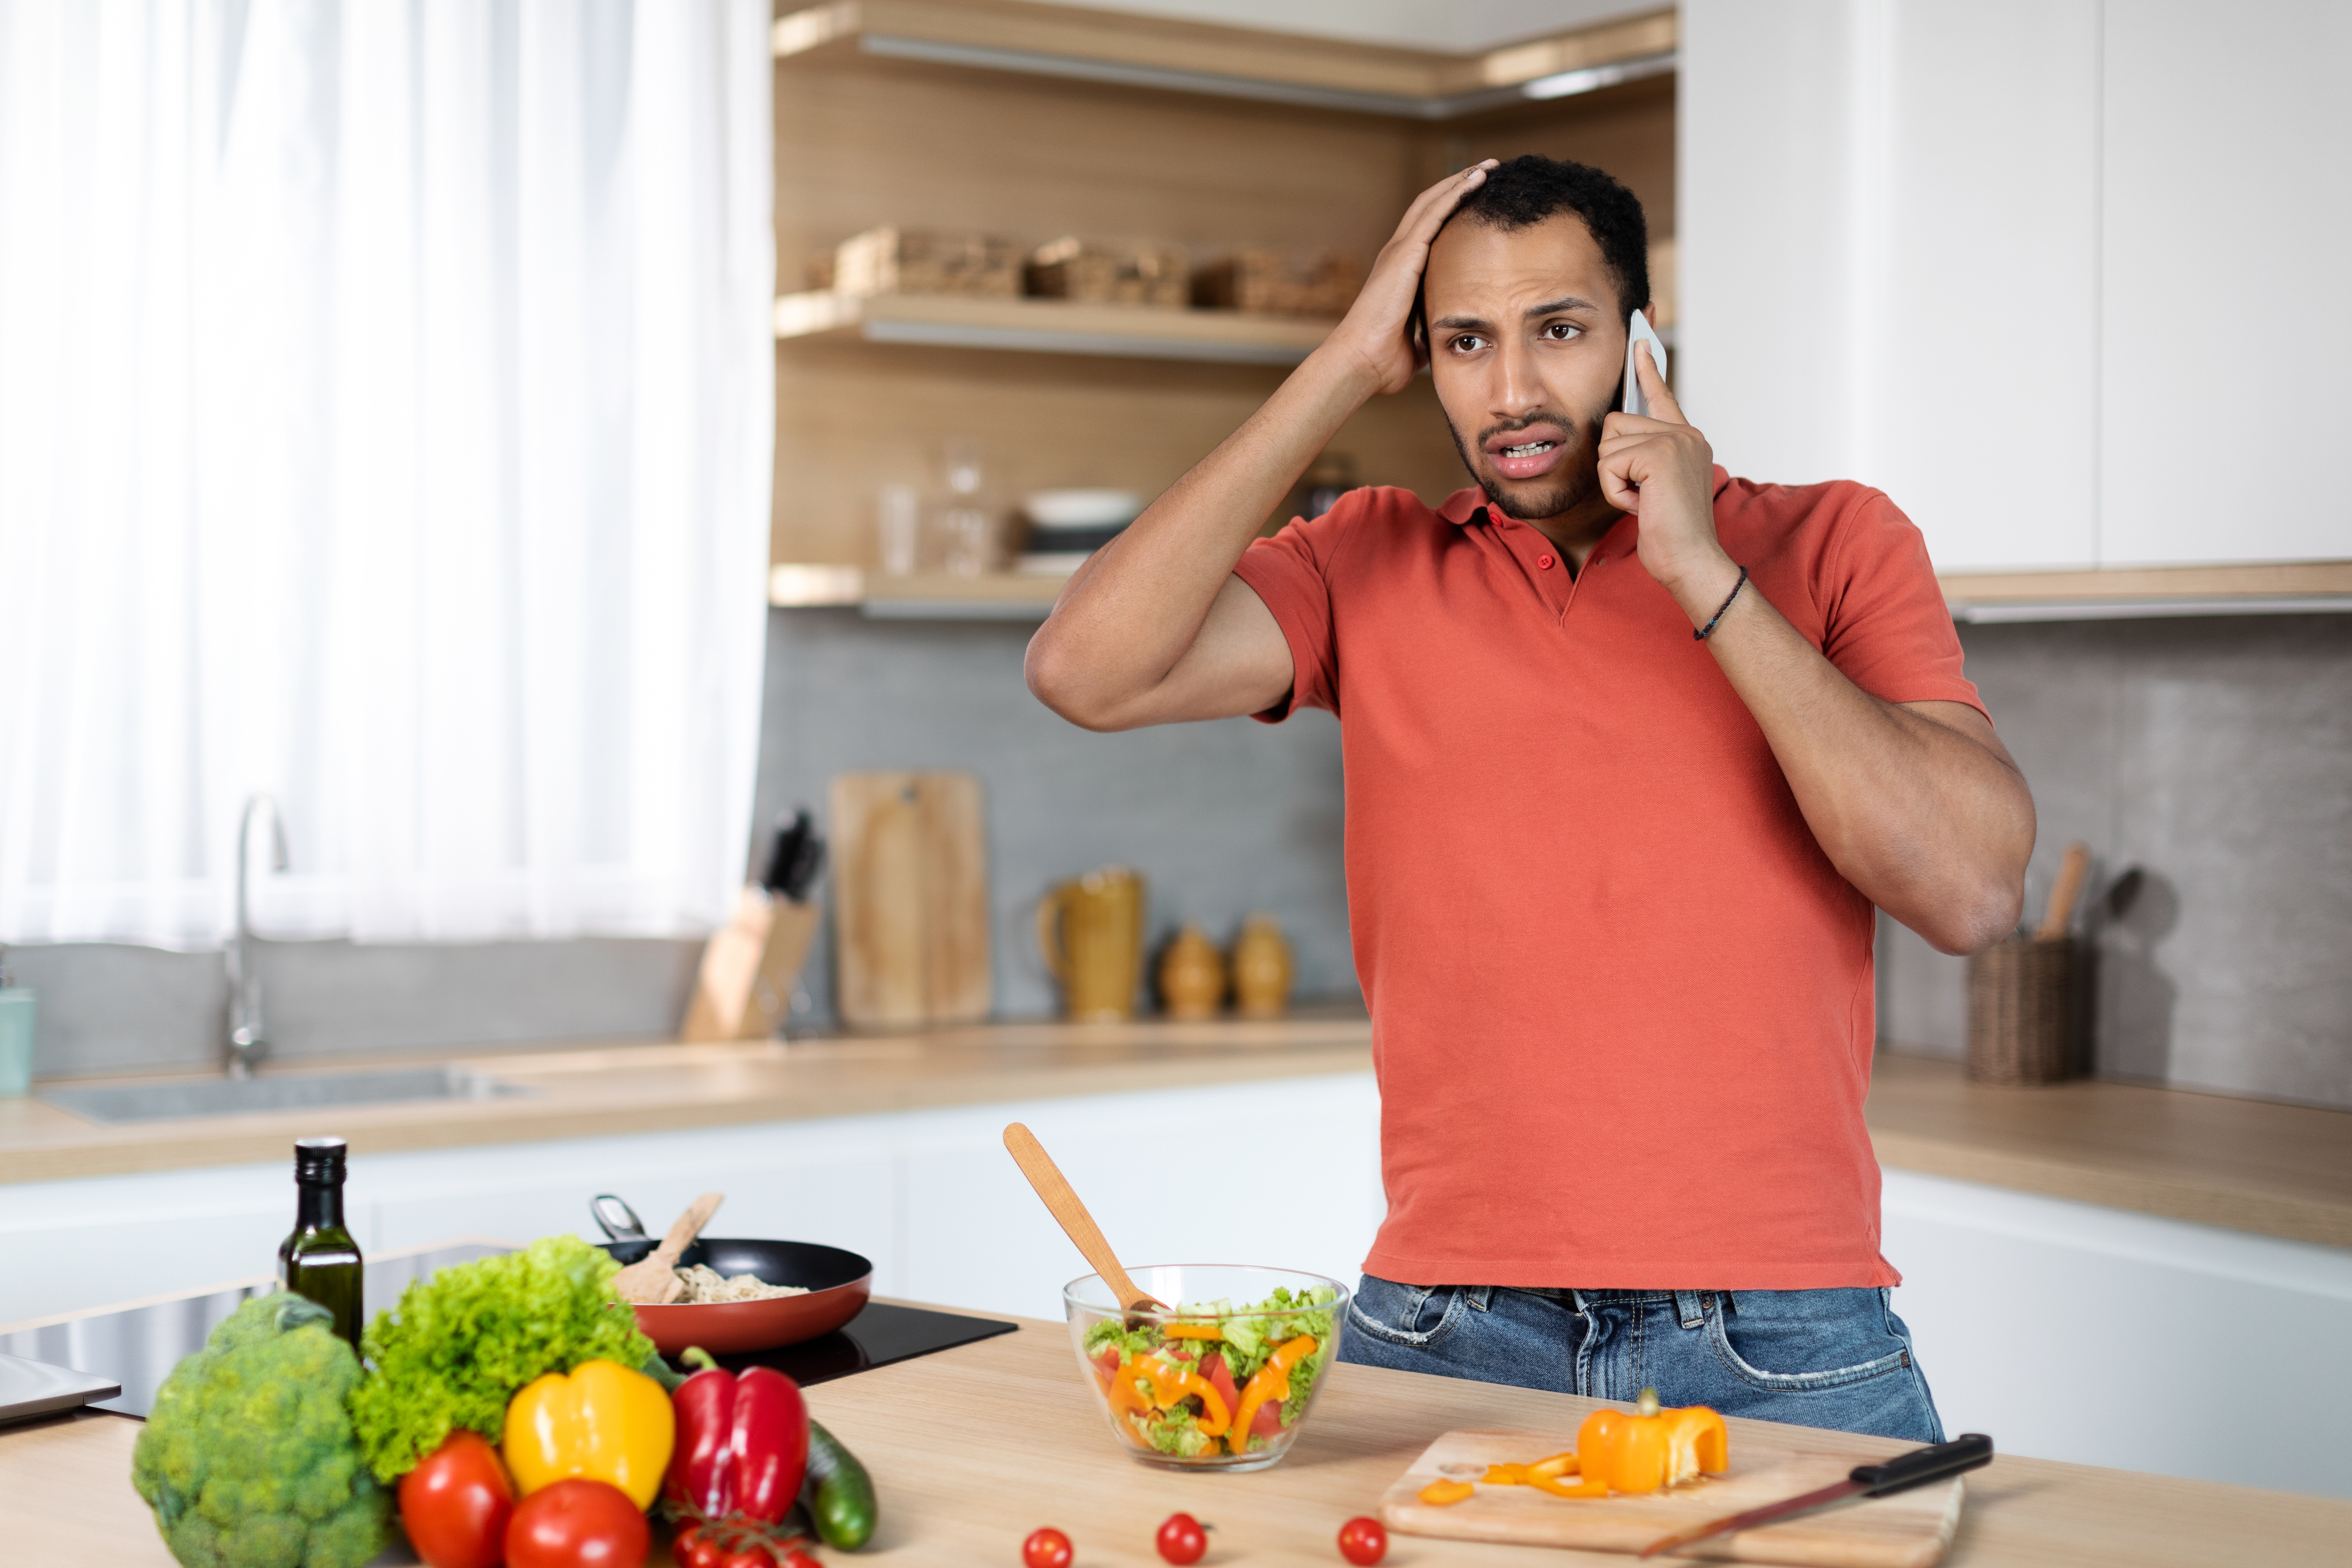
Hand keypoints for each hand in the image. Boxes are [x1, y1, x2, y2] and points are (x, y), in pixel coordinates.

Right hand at [1319, 160, 1498, 396]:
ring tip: (1489, 166)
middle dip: (1459, 185)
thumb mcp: (1421, 337)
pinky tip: (1476, 179)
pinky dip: (1456, 192)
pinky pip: (1434, 213)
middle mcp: (1398, 254)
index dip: (1452, 209)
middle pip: (1431, 206)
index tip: (1479, 198)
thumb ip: (1436, 326)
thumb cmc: (1386, 359)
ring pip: (1433, 201)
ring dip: (1461, 180)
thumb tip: (1455, 336)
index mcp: (1401, 272)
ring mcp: (1399, 251)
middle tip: (1489, 171)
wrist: (1362, 362)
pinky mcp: (1405, 254)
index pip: (1430, 229)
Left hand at [1598, 342, 1734, 614]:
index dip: (1647, 369)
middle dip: (1613, 464)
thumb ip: (1644, 460)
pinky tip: (1642, 505)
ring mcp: (1675, 440)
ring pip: (1608, 445)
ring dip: (1614, 481)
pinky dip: (1615, 491)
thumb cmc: (1671, 533)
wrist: (1691, 560)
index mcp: (1686, 439)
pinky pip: (1609, 464)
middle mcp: (1684, 434)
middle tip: (1641, 494)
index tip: (1639, 342)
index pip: (1661, 396)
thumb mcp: (1655, 488)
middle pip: (1615, 423)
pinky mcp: (1660, 454)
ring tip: (1644, 501)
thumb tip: (1615, 439)